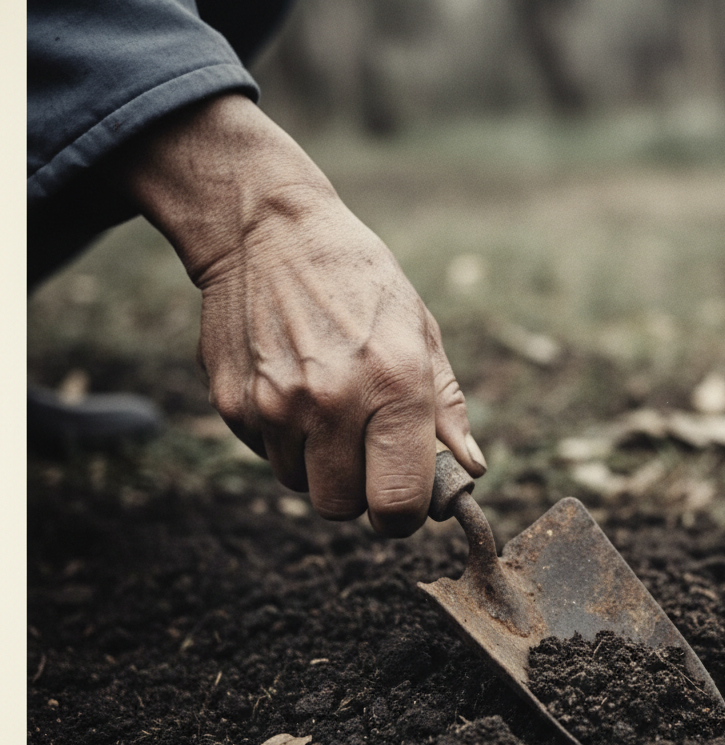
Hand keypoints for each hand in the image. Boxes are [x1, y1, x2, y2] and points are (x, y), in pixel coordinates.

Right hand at [121, 94, 485, 534]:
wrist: (268, 230)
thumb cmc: (359, 280)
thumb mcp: (420, 331)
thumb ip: (446, 409)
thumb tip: (470, 469)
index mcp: (395, 386)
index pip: (397, 504)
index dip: (403, 514)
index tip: (404, 499)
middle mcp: (333, 402)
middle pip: (342, 508)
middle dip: (358, 491)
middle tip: (365, 451)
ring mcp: (276, 406)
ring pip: (301, 484)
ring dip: (318, 463)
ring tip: (326, 406)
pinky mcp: (234, 404)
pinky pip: (267, 455)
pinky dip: (283, 439)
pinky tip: (291, 387)